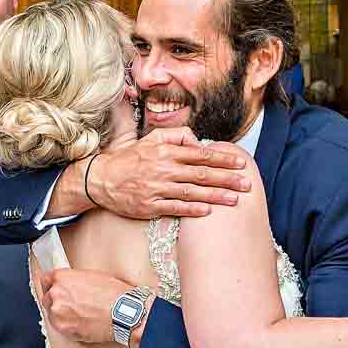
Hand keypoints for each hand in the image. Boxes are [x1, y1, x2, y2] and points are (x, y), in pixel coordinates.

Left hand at [40, 268, 140, 346]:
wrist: (124, 313)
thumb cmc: (113, 294)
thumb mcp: (92, 276)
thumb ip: (74, 280)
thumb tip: (70, 285)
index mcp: (62, 278)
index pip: (45, 279)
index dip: (51, 284)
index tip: (54, 288)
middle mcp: (56, 294)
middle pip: (47, 297)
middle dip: (56, 300)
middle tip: (71, 304)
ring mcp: (58, 313)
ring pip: (52, 314)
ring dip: (61, 314)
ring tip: (79, 315)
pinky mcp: (64, 329)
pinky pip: (60, 327)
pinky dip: (68, 326)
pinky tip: (81, 322)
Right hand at [85, 129, 250, 219]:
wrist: (101, 179)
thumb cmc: (129, 159)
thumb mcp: (150, 139)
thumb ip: (176, 135)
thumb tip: (198, 141)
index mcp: (166, 152)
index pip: (201, 155)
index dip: (222, 159)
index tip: (240, 163)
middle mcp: (164, 170)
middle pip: (201, 174)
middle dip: (226, 179)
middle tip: (246, 184)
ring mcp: (157, 189)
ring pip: (192, 192)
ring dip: (215, 196)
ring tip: (234, 199)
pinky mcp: (150, 206)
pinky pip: (175, 208)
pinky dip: (192, 210)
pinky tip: (208, 211)